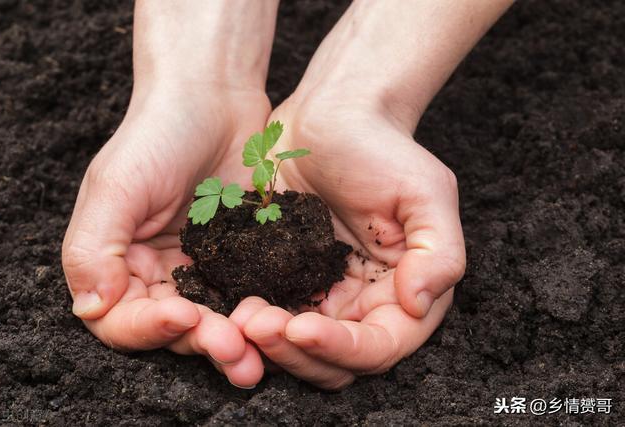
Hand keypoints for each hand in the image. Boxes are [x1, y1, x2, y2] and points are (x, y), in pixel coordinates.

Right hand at [62, 83, 268, 387]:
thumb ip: (93, 248)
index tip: (182, 317)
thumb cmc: (157, 134)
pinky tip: (284, 322)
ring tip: (260, 356)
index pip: (124, 320)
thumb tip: (91, 309)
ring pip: (219, 320)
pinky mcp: (245, 260)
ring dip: (238, 340)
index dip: (149, 330)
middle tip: (234, 350)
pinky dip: (264, 313)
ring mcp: (206, 269)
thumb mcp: (116, 186)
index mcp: (120, 264)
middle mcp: (162, 275)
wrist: (214, 98)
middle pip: (177, 329)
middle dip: (203, 342)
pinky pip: (253, 295)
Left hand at [231, 93, 464, 388]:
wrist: (332, 115)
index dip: (342, 349)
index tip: (301, 328)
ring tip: (239, 317)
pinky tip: (229, 305)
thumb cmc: (383, 148)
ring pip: (296, 349)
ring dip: (268, 346)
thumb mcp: (427, 193)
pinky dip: (250, 323)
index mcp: (402, 292)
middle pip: (335, 362)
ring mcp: (322, 294)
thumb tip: (419, 306)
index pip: (378, 347)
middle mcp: (364, 303)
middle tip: (256, 324)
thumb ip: (439, 255)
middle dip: (295, 353)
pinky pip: (268, 316)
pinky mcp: (285, 279)